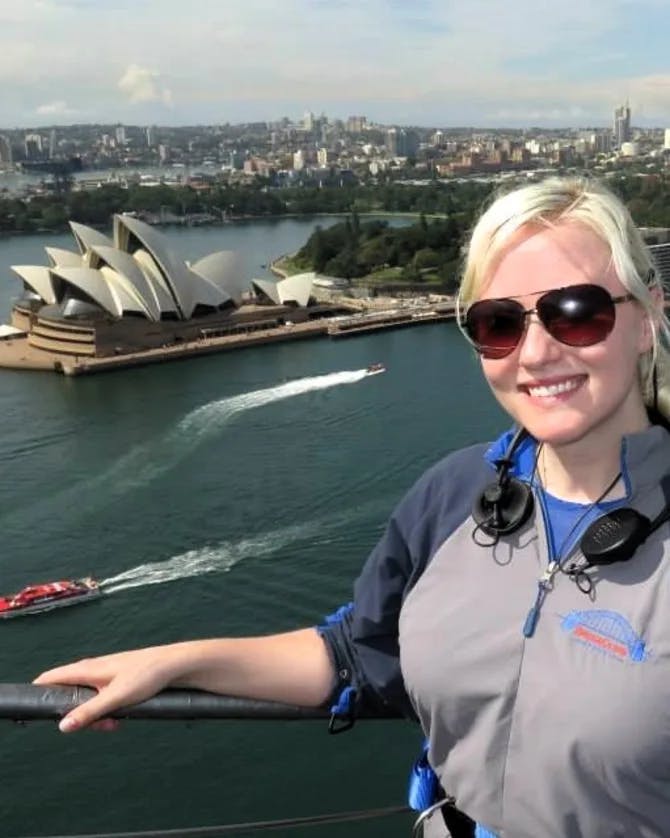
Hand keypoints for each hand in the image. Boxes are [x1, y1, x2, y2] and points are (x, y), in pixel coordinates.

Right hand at [33, 645, 184, 732]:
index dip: (39, 691)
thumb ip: (89, 712)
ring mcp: (105, 674)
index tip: (35, 709)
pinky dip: (107, 710)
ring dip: (95, 716)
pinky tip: (121, 717)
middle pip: (69, 694)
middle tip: (96, 726)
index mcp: (87, 669)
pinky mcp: (116, 680)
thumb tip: (63, 726)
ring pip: (88, 699)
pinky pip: (101, 698)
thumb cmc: (145, 675)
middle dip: (77, 715)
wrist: (173, 665)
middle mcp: (93, 669)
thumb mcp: (116, 698)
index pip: (51, 677)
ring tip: (113, 724)